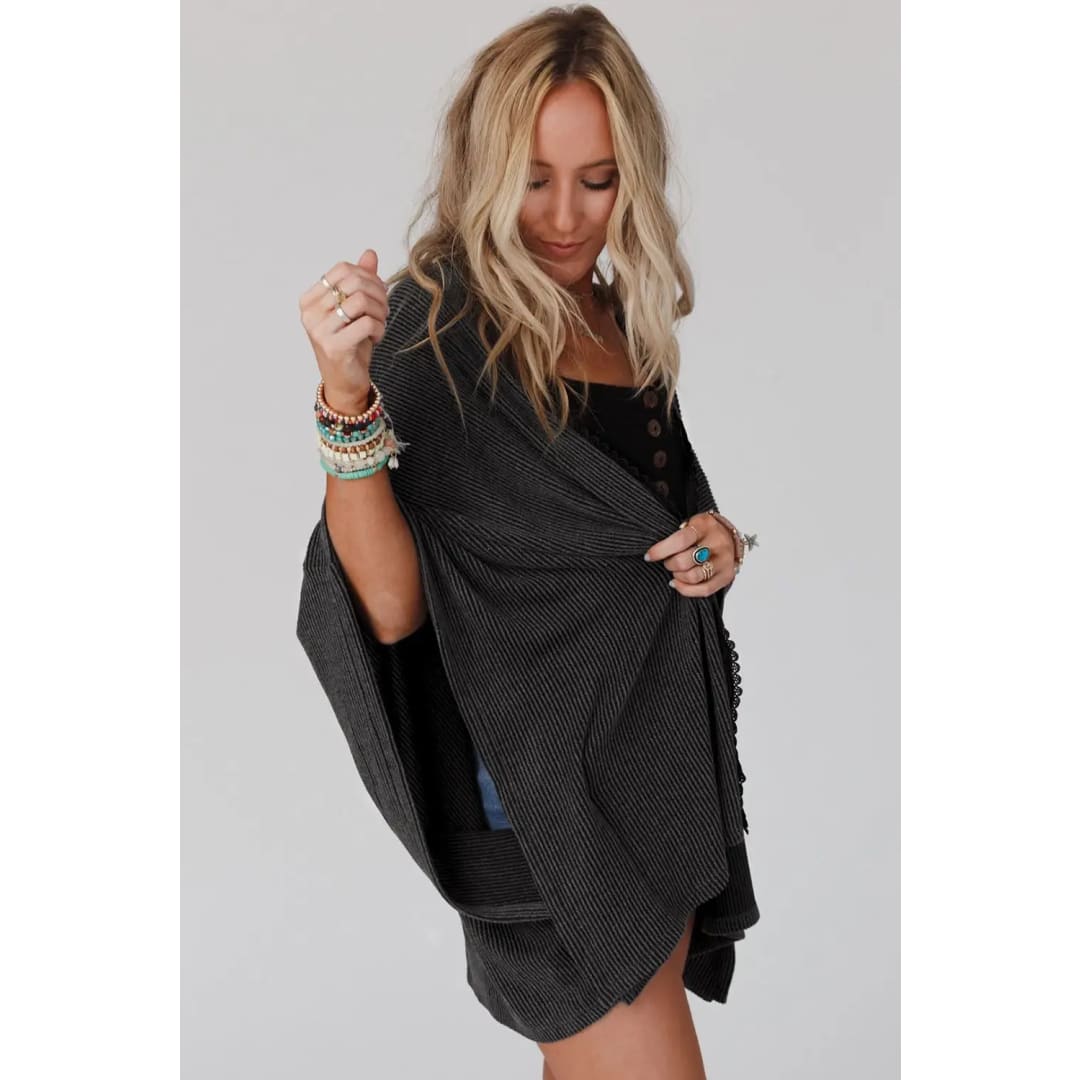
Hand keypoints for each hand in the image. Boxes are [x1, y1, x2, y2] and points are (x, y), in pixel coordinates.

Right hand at [299, 248, 389, 410]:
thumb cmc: (350, 344)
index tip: (379, 294)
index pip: (343, 269)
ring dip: (380, 312)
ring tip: (380, 324)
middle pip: (354, 283)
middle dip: (378, 294)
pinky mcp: (333, 346)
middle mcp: (309, 313)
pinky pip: (366, 323)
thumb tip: (370, 254)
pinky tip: (376, 338)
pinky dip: (379, 329)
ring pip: (361, 301)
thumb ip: (360, 282)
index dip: (368, 277)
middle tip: (384, 311)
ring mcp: (319, 330)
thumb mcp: (356, 310)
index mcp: (310, 300)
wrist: (345, 382)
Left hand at [644, 512, 736, 597]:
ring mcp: (724, 561)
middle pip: (685, 561)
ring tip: (675, 571)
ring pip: (694, 577)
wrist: (729, 536)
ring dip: (678, 576)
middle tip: (667, 562)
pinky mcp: (727, 576)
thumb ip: (675, 535)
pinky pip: (704, 590)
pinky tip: (677, 583)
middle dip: (669, 564)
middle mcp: (718, 543)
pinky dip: (686, 589)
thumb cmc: (702, 531)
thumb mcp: (690, 523)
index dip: (661, 550)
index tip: (649, 556)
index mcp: (705, 525)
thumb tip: (653, 553)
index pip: (680, 540)